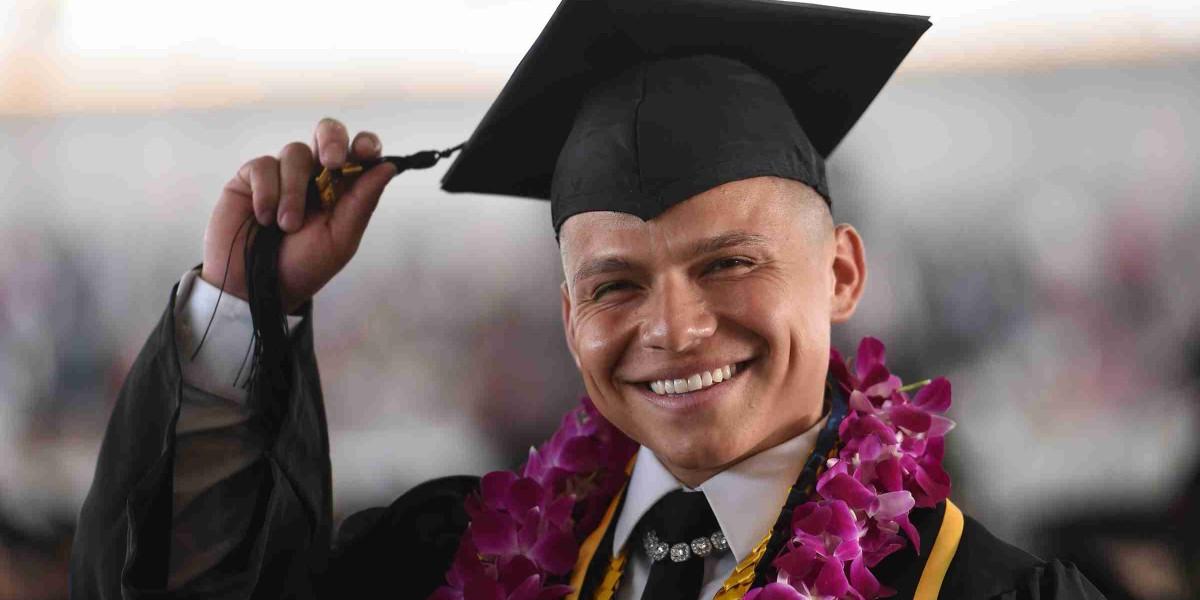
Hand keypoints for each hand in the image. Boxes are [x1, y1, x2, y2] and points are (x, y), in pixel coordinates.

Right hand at [200, 117, 396, 312]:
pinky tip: (264, 217)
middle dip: (332, 140)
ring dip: (294, 191)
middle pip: (328, 131)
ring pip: (295, 152)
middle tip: (331, 162)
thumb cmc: (303, 265)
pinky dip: (267, 193)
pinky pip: (263, 165)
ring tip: (287, 225)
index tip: (367, 152)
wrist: (256, 286)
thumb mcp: (340, 239)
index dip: (366, 144)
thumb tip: (389, 166)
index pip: (359, 153)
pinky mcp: (252, 176)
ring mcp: (284, 172)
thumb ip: (362, 202)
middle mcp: (315, 173)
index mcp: (343, 187)